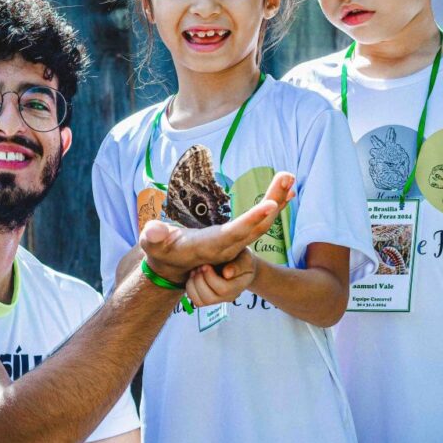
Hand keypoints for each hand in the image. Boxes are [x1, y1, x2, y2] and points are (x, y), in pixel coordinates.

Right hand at [140, 172, 293, 282]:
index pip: (234, 233)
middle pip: (256, 226)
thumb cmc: (161, 251)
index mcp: (210, 246)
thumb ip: (153, 237)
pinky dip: (274, 205)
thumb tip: (154, 231)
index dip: (252, 220)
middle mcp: (228, 246)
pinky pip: (261, 221)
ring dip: (277, 200)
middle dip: (273, 202)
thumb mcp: (152, 244)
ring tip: (290, 179)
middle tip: (288, 177)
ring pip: (262, 222)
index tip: (270, 205)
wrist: (173, 265)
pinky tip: (287, 191)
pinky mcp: (238, 235)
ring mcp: (235, 242)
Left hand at [185, 249, 256, 306]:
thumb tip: (227, 274)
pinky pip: (195, 300)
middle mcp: (229, 296)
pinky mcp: (208, 298)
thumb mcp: (244, 257)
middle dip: (200, 281)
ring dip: (194, 285)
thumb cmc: (241, 258)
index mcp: (239, 286)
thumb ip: (238, 265)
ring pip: (201, 301)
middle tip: (200, 267)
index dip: (211, 278)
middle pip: (210, 298)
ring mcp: (218, 299)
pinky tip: (193, 276)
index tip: (206, 265)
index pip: (223, 289)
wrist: (238, 263)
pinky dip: (190, 288)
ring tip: (196, 271)